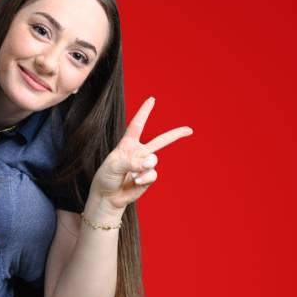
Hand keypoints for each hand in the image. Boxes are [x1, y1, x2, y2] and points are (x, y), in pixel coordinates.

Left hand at [91, 97, 192, 211]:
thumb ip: (131, 161)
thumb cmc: (106, 177)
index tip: (152, 99)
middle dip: (175, 134)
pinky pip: (153, 174)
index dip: (144, 112)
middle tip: (189, 130)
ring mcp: (145, 165)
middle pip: (160, 141)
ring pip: (154, 160)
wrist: (108, 196)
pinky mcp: (148, 177)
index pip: (137, 125)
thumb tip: (148, 163)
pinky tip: (136, 181)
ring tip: (133, 174)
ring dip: (145, 166)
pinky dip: (145, 178)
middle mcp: (138, 153)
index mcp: (127, 144)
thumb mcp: (113, 166)